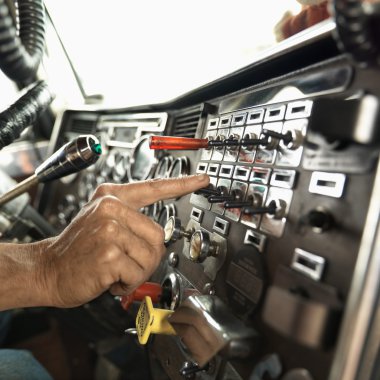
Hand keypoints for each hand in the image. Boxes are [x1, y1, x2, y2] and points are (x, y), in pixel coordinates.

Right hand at [39, 174, 208, 307]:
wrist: (48, 268)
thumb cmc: (78, 249)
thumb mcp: (100, 222)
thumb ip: (130, 220)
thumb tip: (159, 234)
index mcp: (112, 197)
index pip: (154, 188)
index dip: (182, 184)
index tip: (202, 180)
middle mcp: (111, 208)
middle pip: (158, 235)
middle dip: (147, 257)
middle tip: (125, 262)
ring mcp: (109, 229)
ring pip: (150, 256)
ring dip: (136, 272)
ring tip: (115, 269)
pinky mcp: (108, 253)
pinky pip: (138, 273)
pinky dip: (127, 283)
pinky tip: (110, 278)